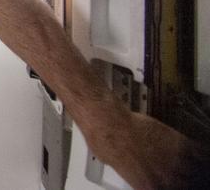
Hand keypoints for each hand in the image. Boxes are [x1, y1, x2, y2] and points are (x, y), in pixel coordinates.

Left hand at [86, 108, 209, 189]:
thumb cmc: (107, 144)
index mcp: (149, 188)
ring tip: (191, 165)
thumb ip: (137, 176)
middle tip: (180, 174)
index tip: (173, 182)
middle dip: (183, 179)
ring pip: (195, 171)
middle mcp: (166, 179)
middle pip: (185, 184)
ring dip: (192, 168)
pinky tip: (198, 153)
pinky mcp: (179, 144)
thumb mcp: (120, 168)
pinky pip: (198, 152)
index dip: (171, 185)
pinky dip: (200, 153)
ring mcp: (175, 162)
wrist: (111, 125)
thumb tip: (139, 175)